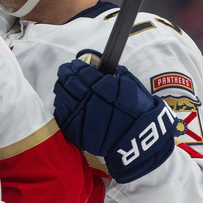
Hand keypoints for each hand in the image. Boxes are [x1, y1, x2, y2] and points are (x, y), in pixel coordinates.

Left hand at [53, 51, 175, 182]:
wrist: (141, 139)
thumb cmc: (138, 111)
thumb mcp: (130, 86)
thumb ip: (113, 74)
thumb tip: (96, 64)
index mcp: (105, 88)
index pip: (83, 72)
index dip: (76, 66)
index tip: (74, 64)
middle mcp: (91, 101)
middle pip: (70, 83)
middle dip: (66, 73)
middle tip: (65, 70)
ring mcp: (83, 118)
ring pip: (63, 98)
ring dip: (61, 89)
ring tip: (63, 84)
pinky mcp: (78, 133)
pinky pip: (63, 116)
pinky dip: (62, 107)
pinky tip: (64, 101)